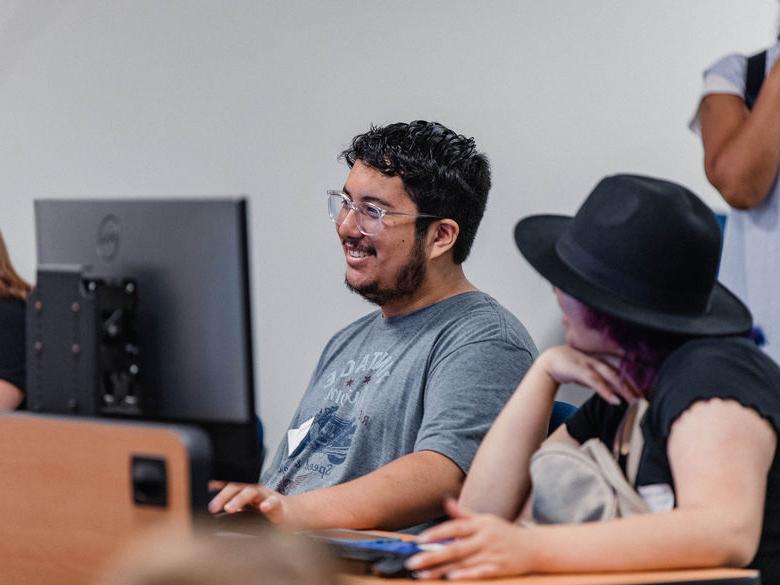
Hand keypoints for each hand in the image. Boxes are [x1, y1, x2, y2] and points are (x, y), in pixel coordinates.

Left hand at [207, 480, 297, 525]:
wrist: (292, 514)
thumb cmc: (268, 512)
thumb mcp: (247, 509)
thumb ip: (233, 509)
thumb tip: (214, 516)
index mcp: (245, 491)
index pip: (229, 484)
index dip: (218, 484)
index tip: (205, 488)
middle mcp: (255, 490)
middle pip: (238, 486)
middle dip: (224, 495)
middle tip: (213, 507)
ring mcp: (267, 495)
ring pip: (252, 491)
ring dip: (240, 499)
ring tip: (230, 508)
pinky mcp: (279, 505)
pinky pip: (273, 502)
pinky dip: (268, 504)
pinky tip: (263, 508)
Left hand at [406, 498, 531, 579]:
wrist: (534, 547)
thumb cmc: (504, 533)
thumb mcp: (486, 519)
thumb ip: (464, 515)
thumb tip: (447, 502)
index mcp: (480, 524)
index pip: (455, 527)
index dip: (436, 533)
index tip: (419, 541)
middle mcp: (485, 538)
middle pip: (455, 548)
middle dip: (432, 556)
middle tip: (413, 562)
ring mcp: (492, 554)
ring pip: (463, 563)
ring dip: (441, 570)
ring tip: (423, 574)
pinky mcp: (499, 569)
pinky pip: (480, 572)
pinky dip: (466, 575)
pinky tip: (451, 578)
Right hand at [536, 346, 639, 404]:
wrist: (549, 361)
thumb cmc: (569, 367)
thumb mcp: (589, 374)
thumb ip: (601, 381)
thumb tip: (615, 392)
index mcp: (602, 361)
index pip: (624, 371)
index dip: (637, 381)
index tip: (648, 393)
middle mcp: (599, 361)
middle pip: (622, 374)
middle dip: (635, 387)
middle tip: (647, 400)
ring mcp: (590, 365)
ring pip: (612, 377)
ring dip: (625, 390)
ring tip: (635, 402)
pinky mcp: (580, 370)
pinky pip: (596, 382)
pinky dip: (606, 391)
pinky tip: (615, 400)